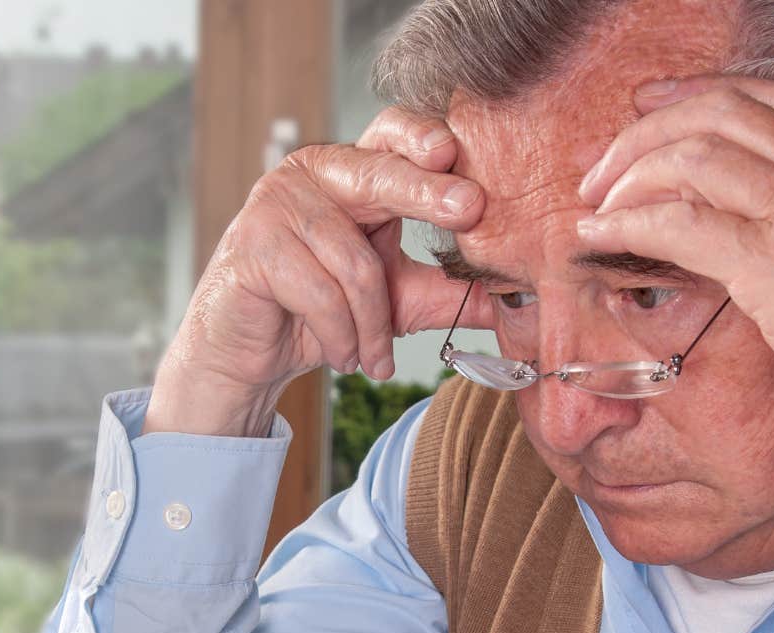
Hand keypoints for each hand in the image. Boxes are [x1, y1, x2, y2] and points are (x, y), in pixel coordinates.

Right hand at [145, 110, 496, 437]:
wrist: (252, 354)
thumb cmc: (323, 312)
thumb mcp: (399, 300)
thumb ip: (451, 291)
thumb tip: (523, 297)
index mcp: (354, 172)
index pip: (391, 134)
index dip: (421, 136)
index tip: (456, 153)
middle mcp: (313, 173)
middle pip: (376, 173)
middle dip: (427, 194)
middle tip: (470, 211)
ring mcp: (276, 204)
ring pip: (354, 261)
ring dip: (372, 325)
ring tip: (373, 357)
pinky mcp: (249, 246)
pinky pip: (318, 293)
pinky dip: (340, 336)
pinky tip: (341, 355)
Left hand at [575, 75, 773, 527]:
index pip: (772, 100)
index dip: (700, 94)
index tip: (651, 106)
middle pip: (718, 114)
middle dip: (644, 134)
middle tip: (600, 171)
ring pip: (692, 158)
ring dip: (626, 178)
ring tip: (593, 209)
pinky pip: (681, 224)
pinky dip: (626, 225)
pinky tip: (597, 239)